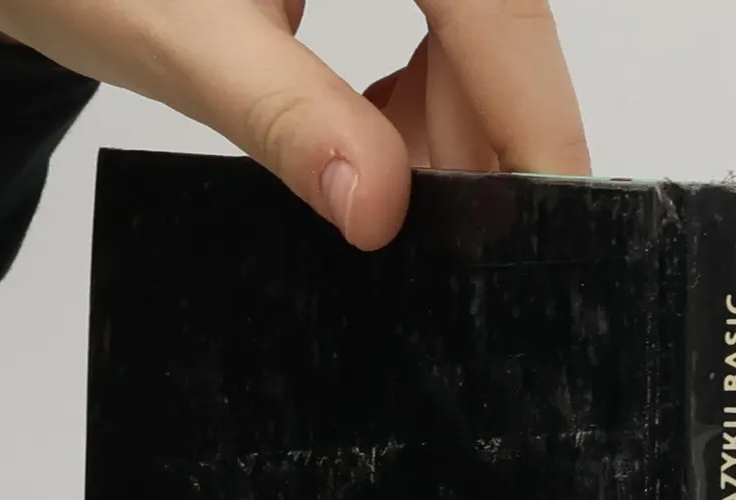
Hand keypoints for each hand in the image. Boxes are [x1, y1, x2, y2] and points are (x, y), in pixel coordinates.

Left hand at [0, 0, 589, 250]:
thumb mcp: (183, 38)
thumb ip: (287, 118)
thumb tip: (377, 207)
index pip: (498, 7)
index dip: (534, 117)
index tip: (553, 219)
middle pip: (500, 24)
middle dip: (476, 136)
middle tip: (433, 240)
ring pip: (480, 34)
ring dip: (445, 126)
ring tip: (359, 172)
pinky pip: (444, 29)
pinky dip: (416, 99)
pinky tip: (360, 132)